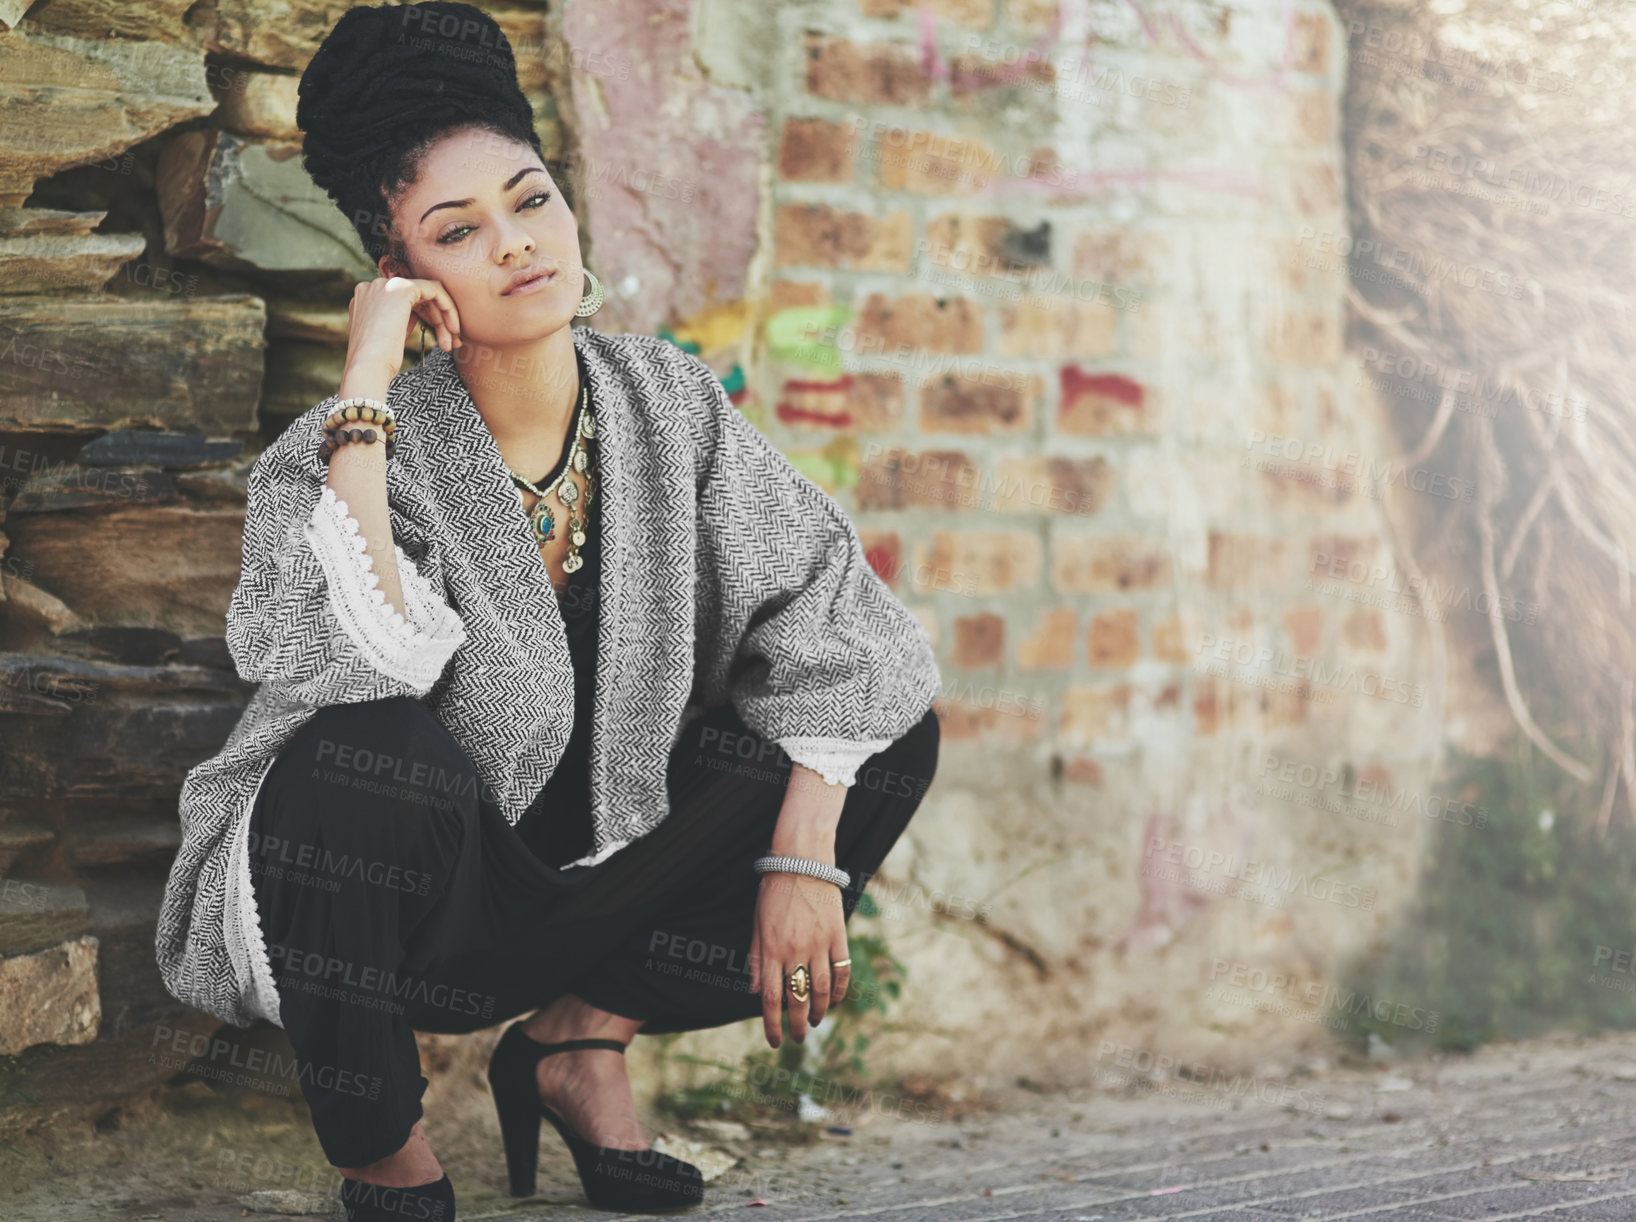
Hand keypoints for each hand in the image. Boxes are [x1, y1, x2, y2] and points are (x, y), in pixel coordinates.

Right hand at [344, 274, 463, 386]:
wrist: (368, 369)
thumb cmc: (377, 364)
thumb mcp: (387, 339)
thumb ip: (396, 322)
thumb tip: (414, 316)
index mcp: (366, 299)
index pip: (404, 301)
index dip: (425, 318)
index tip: (440, 340)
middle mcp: (373, 287)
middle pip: (417, 297)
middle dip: (438, 319)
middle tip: (451, 343)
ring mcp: (386, 285)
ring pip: (428, 294)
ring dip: (444, 318)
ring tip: (453, 343)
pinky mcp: (401, 288)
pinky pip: (435, 290)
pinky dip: (448, 308)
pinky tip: (453, 329)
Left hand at [748, 866, 849, 1049]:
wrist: (802, 861)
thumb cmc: (774, 890)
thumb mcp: (757, 923)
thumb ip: (757, 958)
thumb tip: (755, 992)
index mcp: (771, 949)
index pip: (771, 999)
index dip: (772, 1025)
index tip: (775, 1040)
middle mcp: (795, 951)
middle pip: (798, 1000)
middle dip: (798, 1025)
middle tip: (798, 1037)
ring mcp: (819, 944)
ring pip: (822, 990)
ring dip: (820, 1012)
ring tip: (816, 1021)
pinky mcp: (838, 935)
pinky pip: (842, 970)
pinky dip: (840, 990)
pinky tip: (835, 1000)